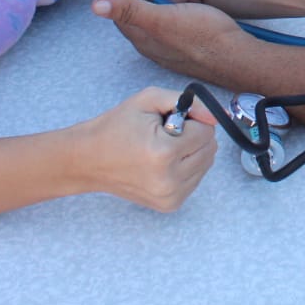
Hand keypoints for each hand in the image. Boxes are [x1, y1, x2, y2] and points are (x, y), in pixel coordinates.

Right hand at [72, 87, 217, 211]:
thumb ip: (187, 103)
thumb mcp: (148, 100)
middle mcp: (170, 180)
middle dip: (194, 136)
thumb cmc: (116, 127)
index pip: (206, 132)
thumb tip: (215, 116)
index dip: (191, 121)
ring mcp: (170, 196)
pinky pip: (196, 179)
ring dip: (191, 152)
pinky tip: (162, 163)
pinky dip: (186, 167)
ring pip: (206, 165)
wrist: (89, 160)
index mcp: (164, 153)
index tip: (169, 122)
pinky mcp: (170, 205)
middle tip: (166, 134)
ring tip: (162, 149)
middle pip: (210, 149)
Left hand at [94, 0, 240, 76]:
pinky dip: (189, 2)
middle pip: (147, 9)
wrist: (238, 55)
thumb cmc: (202, 36)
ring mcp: (177, 42)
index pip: (123, 13)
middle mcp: (157, 43)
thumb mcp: (161, 18)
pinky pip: (186, 17)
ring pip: (168, 11)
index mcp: (144, 38)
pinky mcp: (196, 40)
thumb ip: (129, 10)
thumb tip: (94, 5)